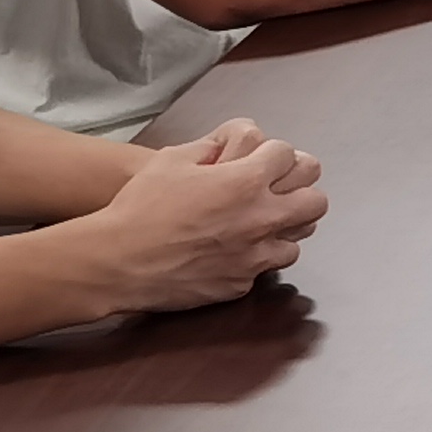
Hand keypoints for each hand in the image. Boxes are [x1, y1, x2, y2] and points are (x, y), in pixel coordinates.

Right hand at [85, 121, 327, 311]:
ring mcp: (254, 255)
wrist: (115, 261)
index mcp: (246, 181)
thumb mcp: (171, 159)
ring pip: (298, 238)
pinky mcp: (240, 283)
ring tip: (260, 223)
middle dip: (300, 190)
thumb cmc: (139, 207)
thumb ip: (210, 148)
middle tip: (278, 191)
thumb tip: (225, 147)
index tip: (262, 159)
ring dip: (283, 227)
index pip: (290, 156)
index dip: (274, 154)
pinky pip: (265, 268)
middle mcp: (260, 218)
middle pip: (316, 200)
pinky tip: (234, 250)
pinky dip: (256, 257)